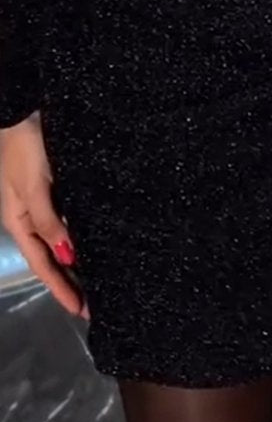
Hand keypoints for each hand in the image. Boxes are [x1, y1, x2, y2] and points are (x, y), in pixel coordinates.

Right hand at [0, 111, 86, 317]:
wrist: (24, 110)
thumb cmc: (25, 151)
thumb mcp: (34, 188)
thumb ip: (49, 222)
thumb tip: (67, 257)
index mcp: (20, 223)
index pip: (43, 265)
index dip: (60, 289)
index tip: (81, 310)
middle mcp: (32, 219)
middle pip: (53, 258)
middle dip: (71, 282)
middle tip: (96, 304)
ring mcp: (44, 205)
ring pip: (63, 242)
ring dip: (78, 262)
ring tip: (100, 281)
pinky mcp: (58, 190)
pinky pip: (70, 221)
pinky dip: (82, 237)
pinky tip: (97, 244)